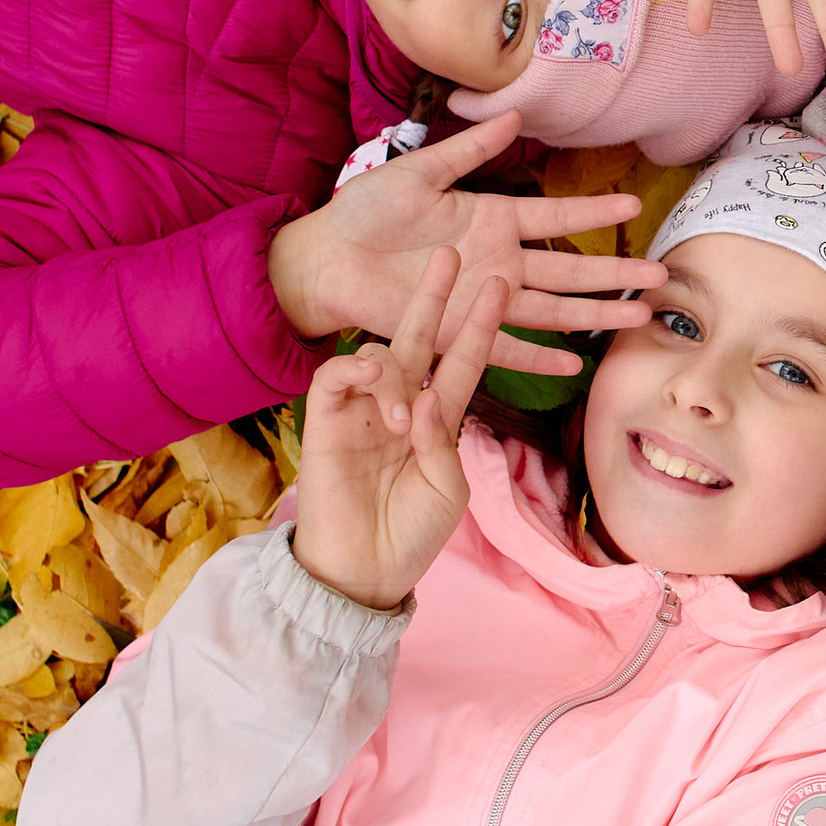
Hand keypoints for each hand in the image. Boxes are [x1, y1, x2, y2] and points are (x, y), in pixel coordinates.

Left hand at [268, 114, 665, 377]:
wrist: (324, 258)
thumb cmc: (365, 210)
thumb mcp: (419, 172)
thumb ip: (469, 150)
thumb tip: (517, 115)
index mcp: (491, 218)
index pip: (556, 216)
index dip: (594, 211)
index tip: (634, 204)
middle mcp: (497, 262)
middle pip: (569, 271)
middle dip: (615, 273)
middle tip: (660, 275)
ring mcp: (481, 300)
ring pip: (552, 312)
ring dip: (594, 315)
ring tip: (638, 317)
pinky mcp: (457, 331)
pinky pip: (506, 349)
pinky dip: (539, 358)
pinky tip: (574, 365)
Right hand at [293, 248, 504, 607]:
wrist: (365, 571)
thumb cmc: (412, 533)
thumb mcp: (447, 488)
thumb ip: (441, 440)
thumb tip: (423, 397)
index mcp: (437, 419)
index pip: (462, 360)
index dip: (480, 326)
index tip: (500, 288)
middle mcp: (401, 405)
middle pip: (419, 337)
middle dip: (435, 296)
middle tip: (451, 255)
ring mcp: (363, 410)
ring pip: (379, 355)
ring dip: (396, 374)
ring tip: (400, 420)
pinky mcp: (326, 421)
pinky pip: (335, 376)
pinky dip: (356, 369)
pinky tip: (371, 378)